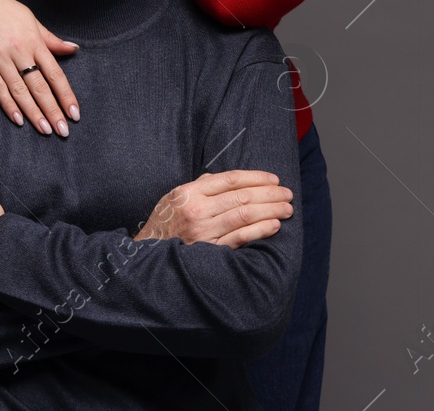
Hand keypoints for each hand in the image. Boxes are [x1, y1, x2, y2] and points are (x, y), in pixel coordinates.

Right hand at [0, 0, 79, 136]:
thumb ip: (50, 39)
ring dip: (33, 112)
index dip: (65, 95)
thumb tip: (73, 49)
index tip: (74, 113)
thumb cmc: (1, 8)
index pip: (55, 73)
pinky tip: (18, 119)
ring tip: (45, 130)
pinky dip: (8, 104)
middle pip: (39, 86)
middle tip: (63, 131)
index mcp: (34, 40)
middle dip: (53, 110)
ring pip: (20, 90)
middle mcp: (19, 50)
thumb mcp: (30, 19)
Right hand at [134, 169, 293, 247]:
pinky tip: (274, 226)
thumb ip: (201, 186)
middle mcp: (197, 210)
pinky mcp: (209, 250)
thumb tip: (228, 179)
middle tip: (287, 194)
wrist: (146, 256)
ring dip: (271, 210)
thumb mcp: (175, 197)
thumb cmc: (164, 224)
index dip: (256, 177)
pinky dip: (260, 230)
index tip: (274, 179)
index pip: (230, 179)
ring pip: (245, 215)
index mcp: (189, 192)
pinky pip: (240, 238)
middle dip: (270, 194)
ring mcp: (203, 231)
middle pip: (242, 196)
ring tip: (286, 209)